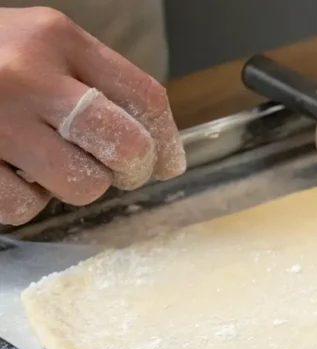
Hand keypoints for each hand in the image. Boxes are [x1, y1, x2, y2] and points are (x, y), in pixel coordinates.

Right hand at [0, 7, 185, 225]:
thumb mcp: (36, 43)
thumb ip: (91, 79)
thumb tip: (155, 148)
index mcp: (56, 38)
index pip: (144, 97)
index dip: (166, 141)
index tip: (167, 163)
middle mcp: (28, 74)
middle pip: (125, 145)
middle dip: (131, 170)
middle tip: (116, 172)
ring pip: (81, 185)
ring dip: (75, 187)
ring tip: (48, 166)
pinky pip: (24, 207)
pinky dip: (25, 202)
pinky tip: (8, 175)